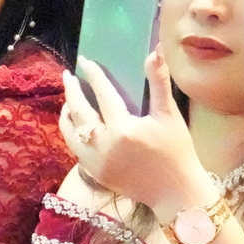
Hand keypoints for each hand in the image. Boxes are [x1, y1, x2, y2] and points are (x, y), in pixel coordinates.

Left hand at [61, 53, 210, 220]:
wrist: (175, 193)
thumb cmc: (177, 152)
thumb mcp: (169, 116)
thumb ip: (159, 82)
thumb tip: (155, 51)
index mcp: (123, 129)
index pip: (103, 94)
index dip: (93, 75)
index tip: (85, 61)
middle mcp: (104, 146)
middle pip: (79, 112)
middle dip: (71, 91)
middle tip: (67, 75)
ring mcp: (96, 162)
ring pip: (70, 132)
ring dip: (67, 113)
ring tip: (68, 100)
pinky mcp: (95, 174)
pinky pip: (76, 148)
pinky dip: (72, 133)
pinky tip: (76, 124)